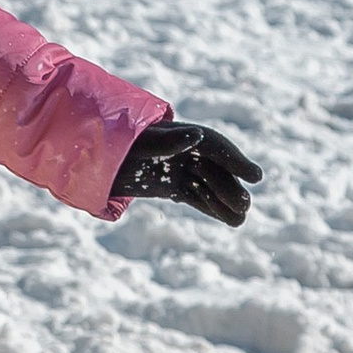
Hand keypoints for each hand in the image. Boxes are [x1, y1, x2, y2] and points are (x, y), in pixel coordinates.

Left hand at [110, 118, 263, 228]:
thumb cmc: (118, 142)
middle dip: (232, 186)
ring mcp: (179, 168)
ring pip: (209, 185)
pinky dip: (213, 208)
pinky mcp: (172, 185)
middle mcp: (184, 150)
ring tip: (241, 218)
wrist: (96, 155)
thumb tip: (196, 135)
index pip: (215, 146)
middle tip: (246, 204)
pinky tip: (230, 220)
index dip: (237, 161)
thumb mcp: (140, 141)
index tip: (256, 176)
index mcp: (179, 132)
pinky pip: (197, 196)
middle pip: (215, 168)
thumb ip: (166, 139)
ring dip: (226, 200)